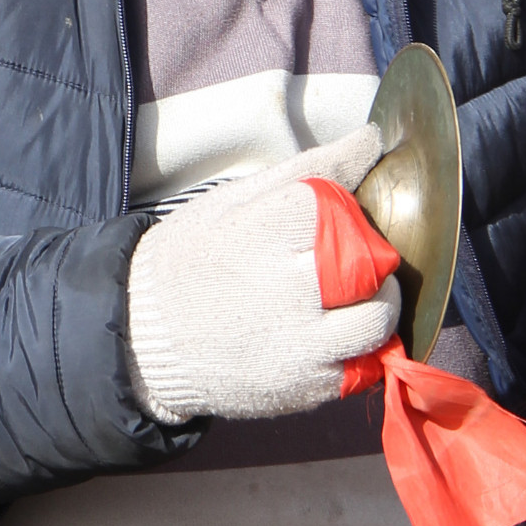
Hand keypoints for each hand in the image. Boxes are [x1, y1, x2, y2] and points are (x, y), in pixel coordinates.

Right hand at [125, 126, 400, 425]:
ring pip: (378, 321)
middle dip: (371, 254)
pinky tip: (335, 330)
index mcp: (259, 233)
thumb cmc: (193, 256)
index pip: (334, 206)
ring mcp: (298, 345)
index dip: (342, 209)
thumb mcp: (234, 199)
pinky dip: (360, 345)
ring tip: (359, 295)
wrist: (144, 339)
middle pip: (368, 263)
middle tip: (354, 254)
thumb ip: (308, 169)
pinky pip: (363, 364)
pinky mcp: (305, 387)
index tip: (333, 217)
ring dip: (381, 303)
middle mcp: (283, 291)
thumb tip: (373, 138)